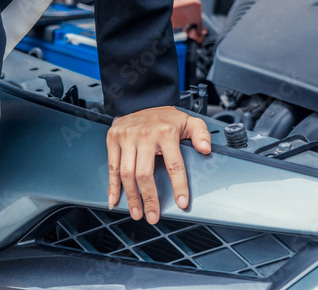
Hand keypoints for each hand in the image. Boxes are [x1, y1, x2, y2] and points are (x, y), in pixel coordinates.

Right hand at [107, 105, 211, 223]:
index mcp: (166, 132)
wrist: (141, 100)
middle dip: (150, 198)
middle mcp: (145, 135)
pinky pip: (112, 166)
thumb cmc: (165, 117)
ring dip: (131, 197)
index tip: (182, 203)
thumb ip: (200, 134)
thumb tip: (206, 149)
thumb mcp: (188, 121)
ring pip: (127, 173)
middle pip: (145, 173)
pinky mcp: (113, 139)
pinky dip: (112, 186)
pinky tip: (114, 200)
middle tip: (153, 216)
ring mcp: (127, 137)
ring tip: (137, 213)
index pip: (174, 164)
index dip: (179, 186)